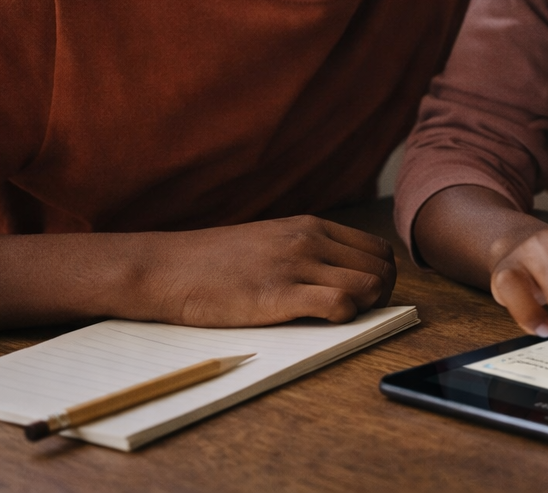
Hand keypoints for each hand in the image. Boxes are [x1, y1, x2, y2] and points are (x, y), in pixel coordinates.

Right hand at [137, 216, 396, 326]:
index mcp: (311, 226)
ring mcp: (294, 266)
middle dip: (381, 296)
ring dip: (367, 308)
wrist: (165, 268)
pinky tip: (324, 322)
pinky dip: (345, 317)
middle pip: (382, 268)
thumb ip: (309, 248)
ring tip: (340, 319)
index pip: (378, 250)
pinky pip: (339, 305)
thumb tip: (346, 271)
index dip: (382, 277)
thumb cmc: (216, 262)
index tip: (367, 297)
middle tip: (359, 314)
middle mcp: (309, 240)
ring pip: (369, 286)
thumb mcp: (271, 239)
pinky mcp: (277, 296)